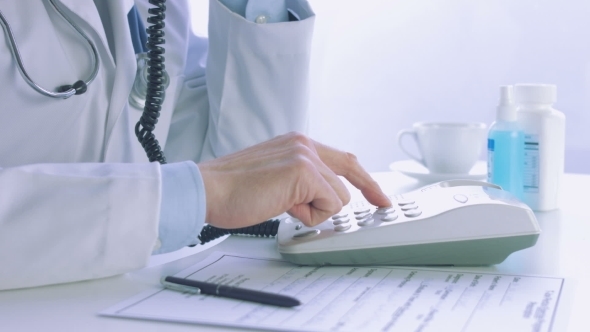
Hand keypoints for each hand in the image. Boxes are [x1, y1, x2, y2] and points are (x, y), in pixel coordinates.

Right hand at [197, 132, 390, 228]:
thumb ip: (299, 181)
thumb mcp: (273, 178)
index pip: (341, 159)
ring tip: (283, 205)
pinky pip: (328, 204)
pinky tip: (283, 207)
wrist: (208, 190)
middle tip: (381, 204)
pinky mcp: (303, 172)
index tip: (378, 194)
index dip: (363, 178)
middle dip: (358, 193)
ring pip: (338, 196)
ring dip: (315, 210)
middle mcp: (303, 144)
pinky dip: (309, 214)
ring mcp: (304, 156)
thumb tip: (318, 198)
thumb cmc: (232, 190)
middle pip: (348, 172)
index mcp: (296, 144)